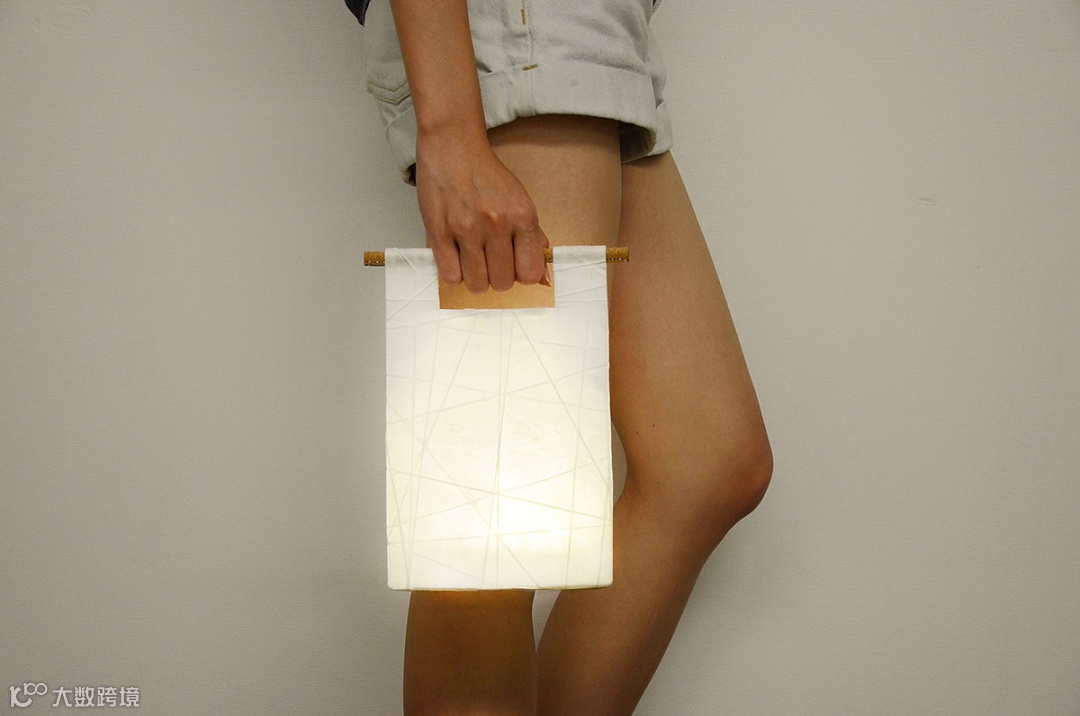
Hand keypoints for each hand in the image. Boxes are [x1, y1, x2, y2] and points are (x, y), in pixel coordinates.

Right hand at [414, 129, 548, 292]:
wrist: (453, 147)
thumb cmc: (485, 174)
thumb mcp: (520, 200)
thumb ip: (532, 235)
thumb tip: (543, 270)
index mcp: (523, 217)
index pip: (530, 273)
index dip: (520, 276)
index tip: (512, 268)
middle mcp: (497, 224)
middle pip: (503, 283)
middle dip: (497, 278)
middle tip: (489, 263)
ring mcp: (467, 229)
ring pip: (477, 284)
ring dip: (475, 279)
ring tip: (472, 262)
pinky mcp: (439, 231)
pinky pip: (450, 275)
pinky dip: (454, 273)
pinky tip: (455, 259)